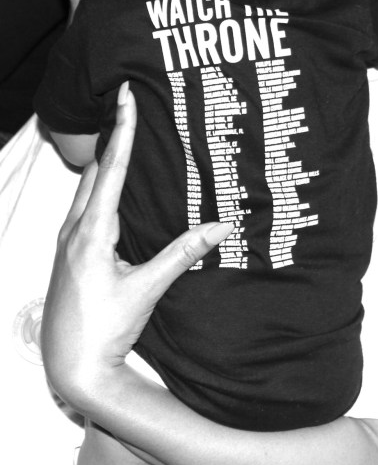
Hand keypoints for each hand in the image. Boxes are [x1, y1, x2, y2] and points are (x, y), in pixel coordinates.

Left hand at [41, 82, 233, 406]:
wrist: (71, 366)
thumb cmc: (104, 329)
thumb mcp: (147, 289)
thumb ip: (182, 253)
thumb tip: (221, 226)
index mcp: (90, 233)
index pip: (112, 170)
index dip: (123, 131)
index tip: (126, 98)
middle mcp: (74, 230)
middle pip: (95, 170)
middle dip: (114, 136)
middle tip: (128, 106)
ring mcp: (68, 241)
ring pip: (87, 187)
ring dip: (107, 161)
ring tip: (126, 136)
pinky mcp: (71, 253)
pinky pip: (85, 206)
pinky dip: (101, 186)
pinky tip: (115, 190)